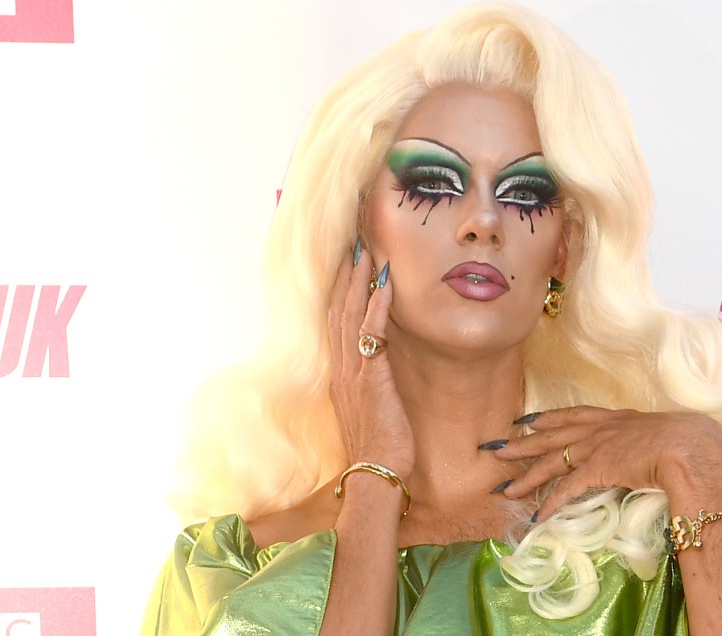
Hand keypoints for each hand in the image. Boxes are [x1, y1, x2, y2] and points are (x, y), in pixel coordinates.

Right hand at [327, 242, 414, 477]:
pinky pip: (372, 334)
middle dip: (346, 278)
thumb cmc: (380, 448)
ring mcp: (353, 373)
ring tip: (366, 254)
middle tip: (353, 246)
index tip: (347, 267)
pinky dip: (377, 306)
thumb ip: (370, 385)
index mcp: (341, 376)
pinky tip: (384, 285)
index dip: (340, 293)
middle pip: (339, 312)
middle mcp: (342, 370)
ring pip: (352, 317)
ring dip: (359, 283)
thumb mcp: (371, 410)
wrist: (377, 475)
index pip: (337, 324)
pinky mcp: (371, 379)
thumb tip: (377, 367)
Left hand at [496, 406, 721, 520]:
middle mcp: (601, 429)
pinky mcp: (597, 469)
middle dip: (524, 443)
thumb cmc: (691, 441)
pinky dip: (550, 503)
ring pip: (552, 461)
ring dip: (527, 477)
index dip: (550, 417)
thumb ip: (653, 441)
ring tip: (505, 488)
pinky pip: (566, 489)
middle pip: (552, 435)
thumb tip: (658, 451)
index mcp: (618, 418)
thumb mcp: (668, 434)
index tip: (529, 420)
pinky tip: (537, 515)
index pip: (575, 414)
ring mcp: (597, 447)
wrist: (691, 446)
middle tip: (498, 448)